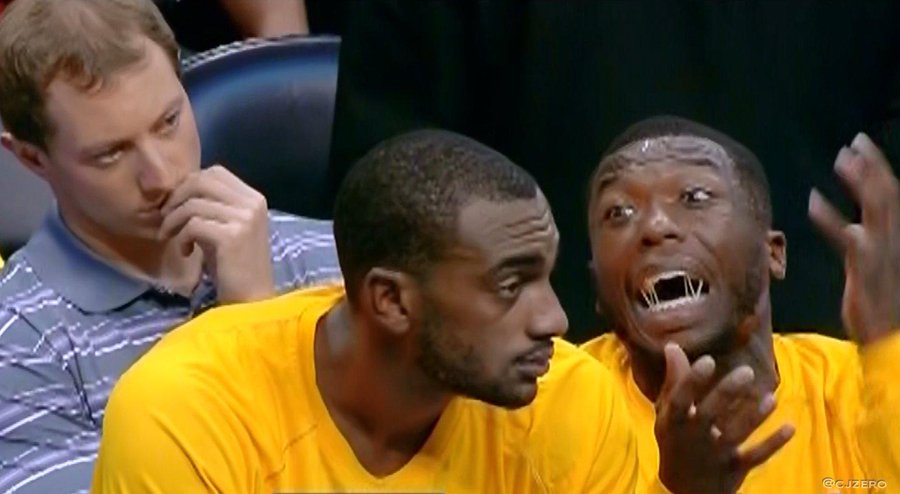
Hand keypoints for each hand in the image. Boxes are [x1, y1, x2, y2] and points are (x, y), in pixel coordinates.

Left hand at [159, 165, 273, 303]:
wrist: (250, 300)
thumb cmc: (234, 266)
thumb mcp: (225, 228)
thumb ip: (211, 206)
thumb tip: (177, 190)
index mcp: (254, 198)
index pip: (215, 173)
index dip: (188, 185)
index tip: (176, 206)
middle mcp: (252, 203)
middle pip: (202, 181)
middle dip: (177, 197)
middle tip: (166, 219)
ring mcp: (244, 218)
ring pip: (193, 203)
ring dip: (173, 220)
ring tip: (170, 237)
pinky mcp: (232, 236)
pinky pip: (193, 224)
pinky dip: (181, 237)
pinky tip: (184, 251)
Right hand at [655, 344, 794, 493]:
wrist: (683, 490)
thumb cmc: (676, 441)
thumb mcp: (668, 414)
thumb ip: (674, 381)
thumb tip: (673, 346)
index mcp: (675, 422)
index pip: (681, 399)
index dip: (692, 381)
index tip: (708, 360)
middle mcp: (694, 437)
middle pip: (711, 414)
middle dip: (728, 393)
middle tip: (747, 372)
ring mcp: (715, 454)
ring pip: (736, 434)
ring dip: (755, 417)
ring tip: (771, 398)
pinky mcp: (734, 468)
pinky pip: (756, 456)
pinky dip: (773, 443)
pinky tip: (790, 427)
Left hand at [808, 133, 899, 344]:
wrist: (889, 339)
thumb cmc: (879, 304)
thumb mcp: (876, 269)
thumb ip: (868, 245)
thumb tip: (857, 228)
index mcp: (894, 240)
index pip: (890, 196)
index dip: (877, 169)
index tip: (862, 147)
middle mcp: (891, 242)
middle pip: (886, 195)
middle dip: (871, 167)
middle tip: (854, 142)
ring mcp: (879, 254)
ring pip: (875, 209)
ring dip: (859, 182)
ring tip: (841, 160)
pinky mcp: (863, 270)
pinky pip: (847, 238)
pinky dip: (831, 219)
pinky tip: (813, 202)